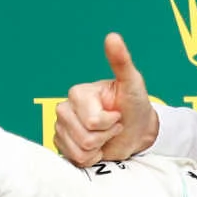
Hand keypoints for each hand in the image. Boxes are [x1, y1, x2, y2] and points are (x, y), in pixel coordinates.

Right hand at [54, 34, 159, 165]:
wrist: (135, 130)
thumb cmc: (134, 105)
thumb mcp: (133, 83)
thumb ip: (121, 61)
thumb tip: (112, 37)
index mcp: (78, 93)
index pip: (94, 121)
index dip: (112, 123)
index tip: (118, 114)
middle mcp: (64, 109)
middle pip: (86, 137)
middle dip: (106, 136)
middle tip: (113, 127)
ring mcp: (61, 127)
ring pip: (80, 151)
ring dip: (99, 148)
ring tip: (106, 136)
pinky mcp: (62, 144)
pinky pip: (75, 160)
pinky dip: (92, 158)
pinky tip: (98, 146)